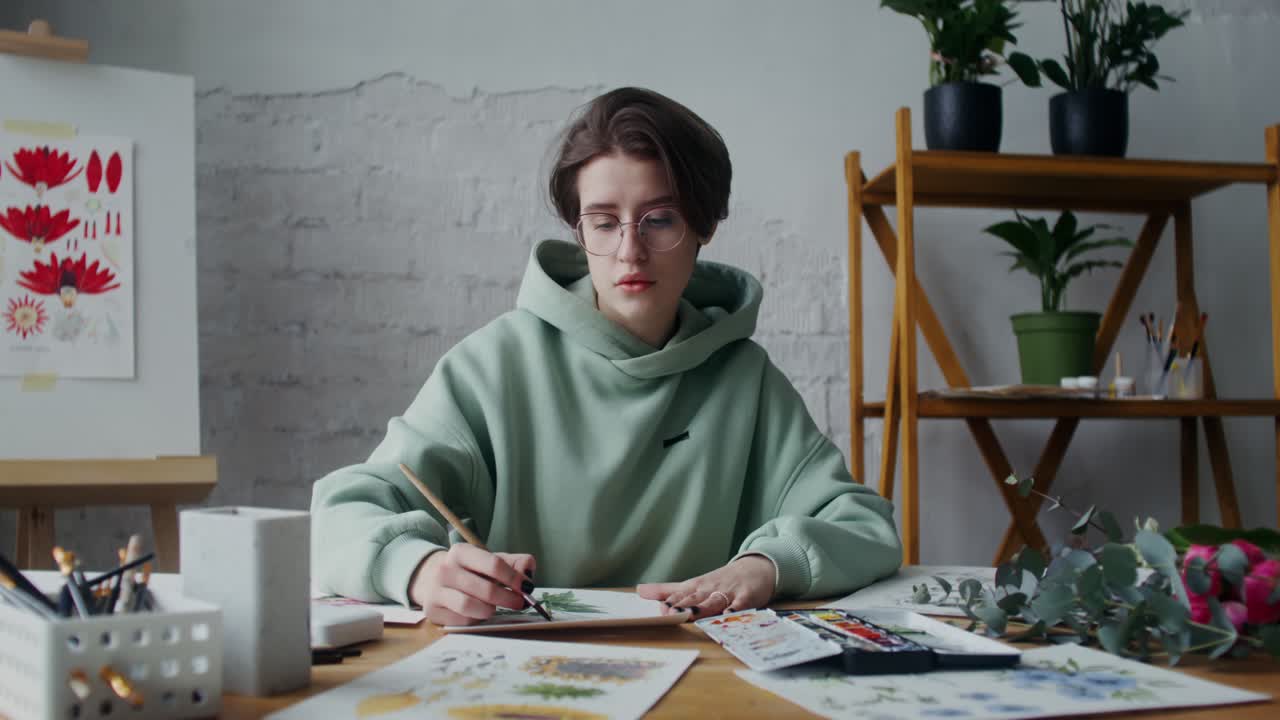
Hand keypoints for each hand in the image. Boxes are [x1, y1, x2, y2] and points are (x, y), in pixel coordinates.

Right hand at [408, 544, 536, 625]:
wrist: (433, 580)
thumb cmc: (469, 571)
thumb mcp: (491, 561)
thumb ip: (515, 563)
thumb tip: (528, 575)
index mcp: (461, 552)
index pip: (494, 564)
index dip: (514, 578)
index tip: (527, 587)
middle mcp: (445, 569)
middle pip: (485, 588)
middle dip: (507, 598)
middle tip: (519, 603)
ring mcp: (436, 590)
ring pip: (470, 606)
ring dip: (489, 610)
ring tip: (494, 608)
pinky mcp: (432, 610)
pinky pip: (461, 620)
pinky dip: (474, 619)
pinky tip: (477, 613)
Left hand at [636, 555, 775, 618]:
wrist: (754, 569)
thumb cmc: (720, 581)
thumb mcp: (693, 584)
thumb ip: (667, 590)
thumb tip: (640, 591)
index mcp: (696, 586)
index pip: (680, 595)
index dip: (670, 603)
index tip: (660, 611)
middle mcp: (710, 589)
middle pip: (695, 598)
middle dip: (683, 606)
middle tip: (671, 613)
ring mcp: (728, 592)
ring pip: (714, 601)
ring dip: (703, 608)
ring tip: (692, 615)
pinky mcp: (746, 597)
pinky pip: (740, 604)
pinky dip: (735, 609)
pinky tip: (729, 614)